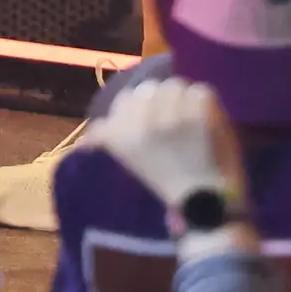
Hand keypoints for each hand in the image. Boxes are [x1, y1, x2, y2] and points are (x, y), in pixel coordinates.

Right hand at [87, 74, 249, 220]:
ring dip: (184, 100)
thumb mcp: (128, 162)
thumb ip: (109, 141)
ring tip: (191, 122)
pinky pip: (201, 91)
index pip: (125, 100)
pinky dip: (206, 105)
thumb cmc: (168, 187)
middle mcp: (142, 122)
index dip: (140, 108)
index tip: (150, 121)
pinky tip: (207, 125)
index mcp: (121, 136)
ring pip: (176, 85)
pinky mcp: (199, 116)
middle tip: (174, 121)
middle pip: (150, 88)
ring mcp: (173, 117)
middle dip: (161, 101)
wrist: (204, 206)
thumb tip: (82, 140)